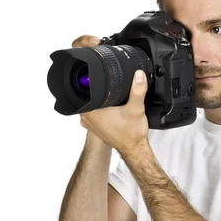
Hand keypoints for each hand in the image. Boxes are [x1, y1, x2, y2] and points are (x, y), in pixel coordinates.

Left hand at [72, 34, 148, 153]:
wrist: (134, 149)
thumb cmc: (131, 135)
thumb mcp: (136, 109)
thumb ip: (137, 90)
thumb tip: (138, 75)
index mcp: (91, 111)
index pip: (83, 88)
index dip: (88, 77)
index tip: (97, 71)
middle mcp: (86, 116)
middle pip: (84, 93)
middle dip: (94, 85)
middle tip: (107, 80)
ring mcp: (89, 121)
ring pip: (88, 101)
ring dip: (97, 95)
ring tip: (109, 90)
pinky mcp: (95, 125)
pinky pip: (92, 109)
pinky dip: (99, 104)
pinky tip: (109, 101)